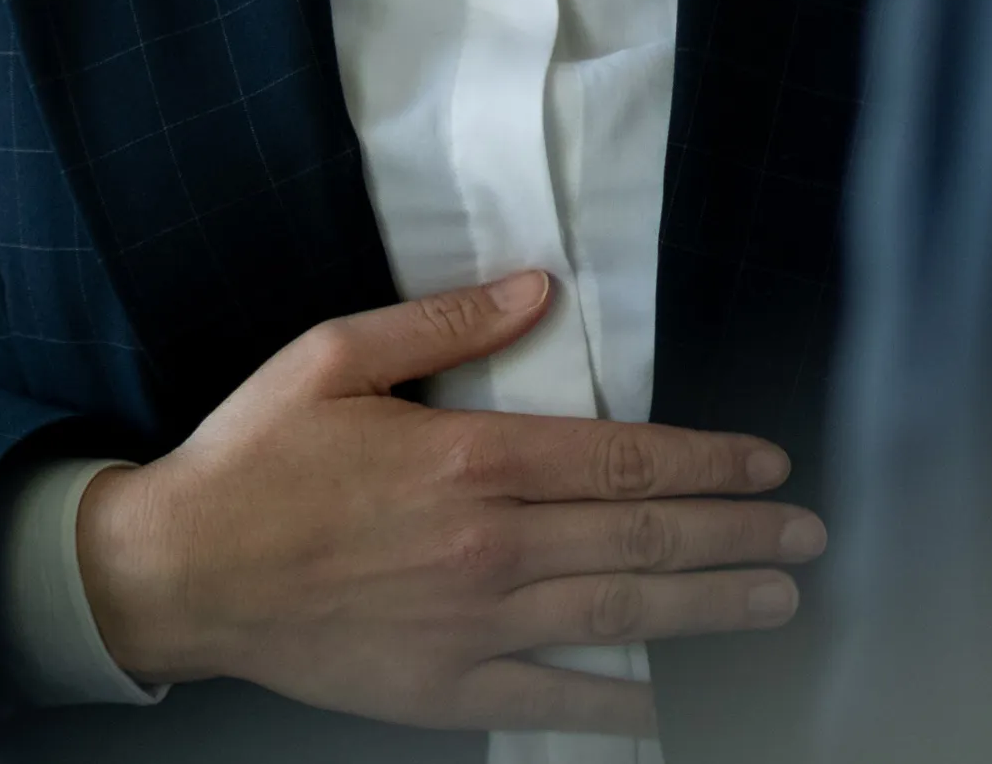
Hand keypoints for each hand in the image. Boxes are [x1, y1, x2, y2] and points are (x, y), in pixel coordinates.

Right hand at [72, 271, 821, 738]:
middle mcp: (489, 545)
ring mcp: (475, 625)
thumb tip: (537, 289)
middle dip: (741, 535)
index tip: (766, 462)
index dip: (710, 462)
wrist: (184, 568)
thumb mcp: (333, 357)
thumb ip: (445, 324)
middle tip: (807, 535)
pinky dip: (627, 701)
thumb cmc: (254, 455)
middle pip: (645, 538)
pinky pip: (560, 700)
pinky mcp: (448, 687)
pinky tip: (677, 698)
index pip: (624, 460)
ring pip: (625, 613)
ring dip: (715, 608)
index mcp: (468, 458)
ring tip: (780, 601)